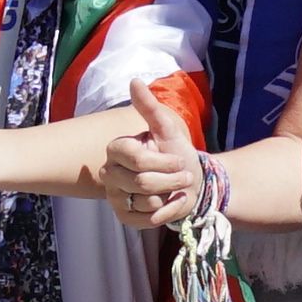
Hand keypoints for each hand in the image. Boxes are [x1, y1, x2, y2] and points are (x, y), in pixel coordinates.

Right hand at [92, 95, 210, 225]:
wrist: (192, 183)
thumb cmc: (177, 154)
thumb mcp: (167, 130)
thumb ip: (149, 108)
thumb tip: (134, 81)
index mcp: (116, 149)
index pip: (136, 159)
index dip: (164, 162)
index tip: (178, 158)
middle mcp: (109, 173)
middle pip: (142, 182)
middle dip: (172, 179)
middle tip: (184, 175)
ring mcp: (115, 197)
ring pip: (147, 201)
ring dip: (171, 194)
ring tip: (175, 188)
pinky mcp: (125, 218)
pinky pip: (148, 220)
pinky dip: (169, 212)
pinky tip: (173, 202)